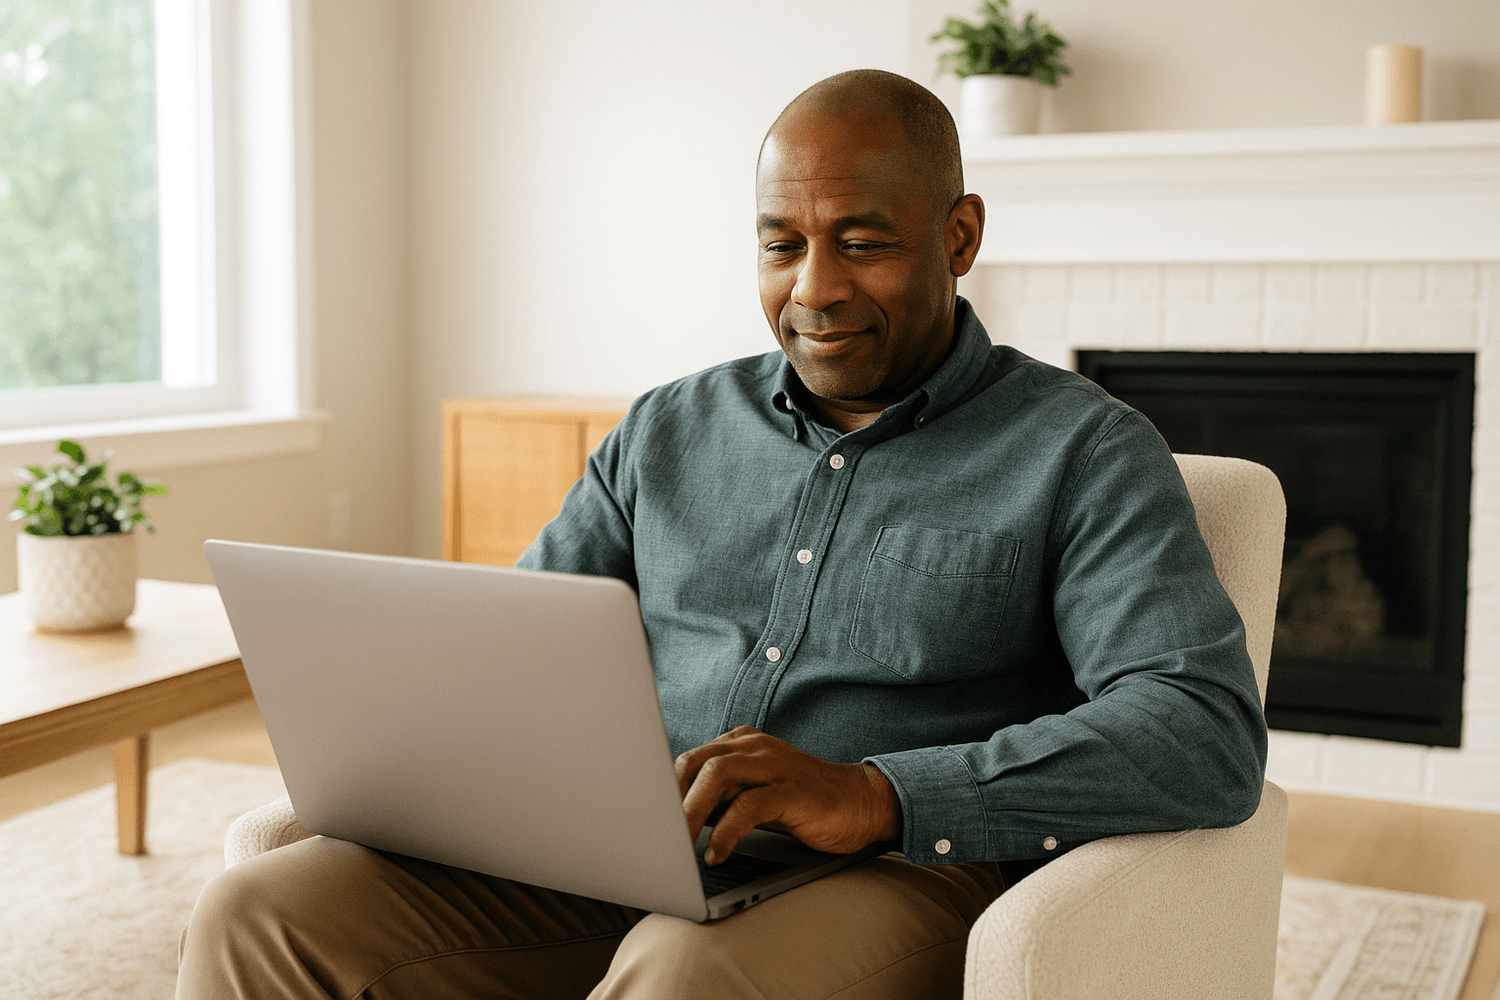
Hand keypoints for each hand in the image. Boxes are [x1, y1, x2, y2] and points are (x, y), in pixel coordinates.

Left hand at [675, 726, 901, 864]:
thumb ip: (722, 797)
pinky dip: (726, 830)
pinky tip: (717, 853)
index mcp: (742, 744)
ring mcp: (775, 766)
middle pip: (696, 761)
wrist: (862, 803)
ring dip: (691, 811)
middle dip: (670, 799)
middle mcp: (755, 747)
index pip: (689, 758)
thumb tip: (676, 820)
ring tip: (678, 844)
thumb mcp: (755, 795)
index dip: (663, 789)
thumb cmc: (804, 803)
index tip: (646, 819)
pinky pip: (750, 804)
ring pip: (717, 775)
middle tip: (655, 835)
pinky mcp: (793, 791)